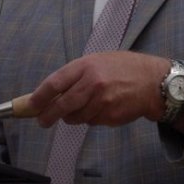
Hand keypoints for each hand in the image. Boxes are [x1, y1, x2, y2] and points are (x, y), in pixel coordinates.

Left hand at [29, 51, 167, 128]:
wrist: (153, 82)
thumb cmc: (123, 68)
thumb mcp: (97, 62)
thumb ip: (75, 76)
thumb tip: (49, 93)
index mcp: (86, 66)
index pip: (54, 84)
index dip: (39, 97)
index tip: (30, 105)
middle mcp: (92, 84)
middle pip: (61, 105)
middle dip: (48, 116)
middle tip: (42, 121)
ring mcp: (102, 102)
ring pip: (76, 117)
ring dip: (73, 117)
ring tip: (83, 107)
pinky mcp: (110, 116)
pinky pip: (91, 122)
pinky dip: (91, 118)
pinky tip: (102, 107)